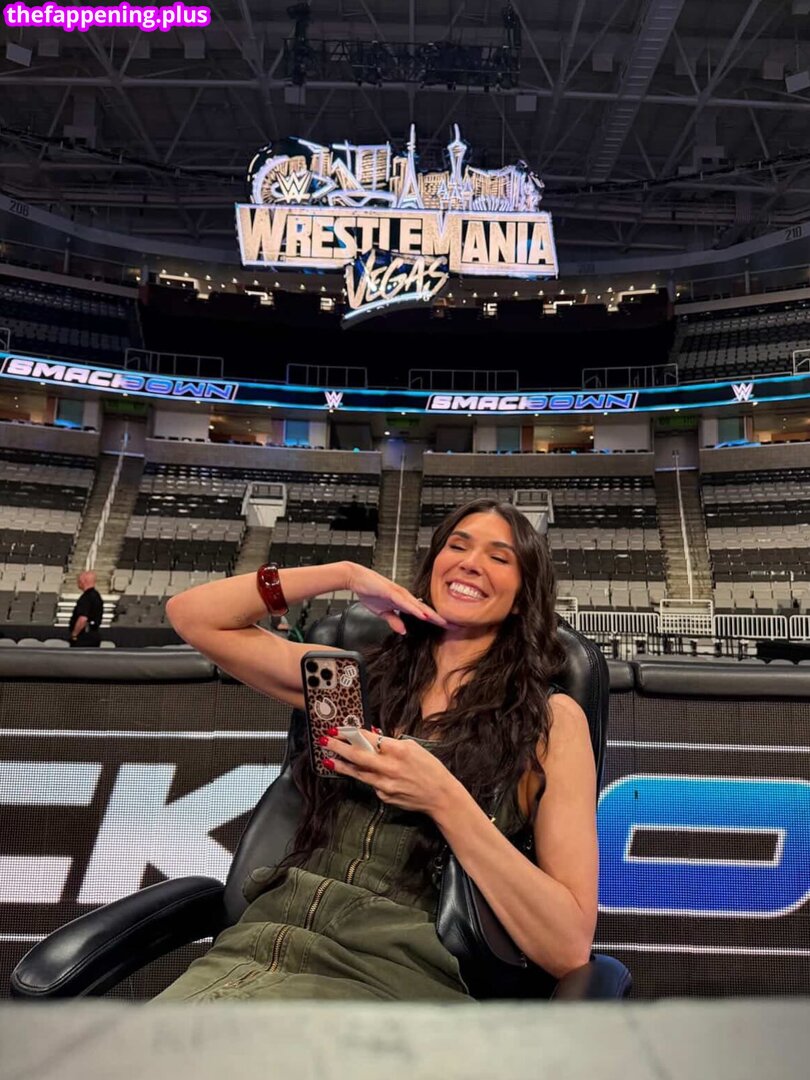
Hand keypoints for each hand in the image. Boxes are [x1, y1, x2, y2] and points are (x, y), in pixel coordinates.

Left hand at [322, 729, 461, 817]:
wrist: (440, 796)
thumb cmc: (430, 768)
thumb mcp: (414, 747)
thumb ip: (392, 742)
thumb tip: (373, 735)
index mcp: (398, 750)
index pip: (369, 738)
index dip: (352, 733)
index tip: (338, 730)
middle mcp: (390, 767)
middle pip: (358, 756)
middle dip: (339, 748)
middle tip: (324, 741)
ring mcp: (385, 784)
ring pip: (358, 773)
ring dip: (342, 766)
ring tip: (329, 760)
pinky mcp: (384, 796)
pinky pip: (371, 784)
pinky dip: (365, 777)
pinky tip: (358, 773)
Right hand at [344, 563, 446, 635]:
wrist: (356, 578)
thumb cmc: (370, 592)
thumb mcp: (383, 612)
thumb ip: (393, 620)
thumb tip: (403, 631)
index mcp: (404, 602)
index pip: (424, 613)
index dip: (436, 620)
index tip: (450, 627)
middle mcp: (405, 597)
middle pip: (426, 610)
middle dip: (441, 618)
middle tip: (456, 625)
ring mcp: (399, 594)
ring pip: (419, 606)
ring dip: (431, 614)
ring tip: (444, 622)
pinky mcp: (391, 592)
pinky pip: (405, 602)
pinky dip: (415, 609)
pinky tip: (423, 615)